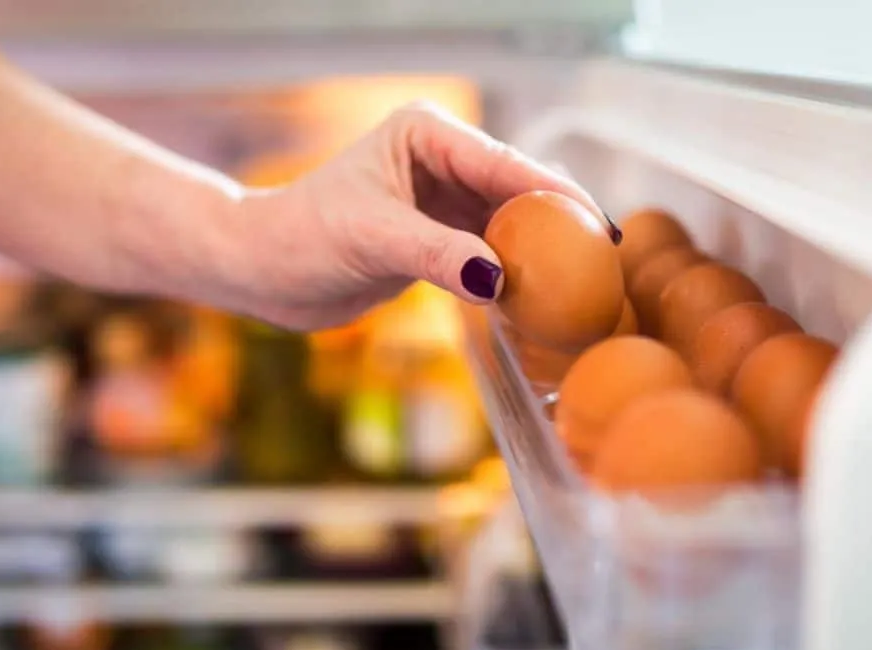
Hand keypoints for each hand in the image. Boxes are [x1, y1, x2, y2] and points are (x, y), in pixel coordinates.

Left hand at [189, 102, 615, 329]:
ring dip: (542, 249)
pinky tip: (544, 294)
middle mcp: (442, 158)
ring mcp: (444, 198)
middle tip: (606, 259)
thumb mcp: (373, 240)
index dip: (555, 195)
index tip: (598, 226)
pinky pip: (492, 249)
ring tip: (588, 281)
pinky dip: (516, 270)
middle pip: (518, 189)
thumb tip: (500, 277)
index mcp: (428, 134)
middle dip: (560, 221)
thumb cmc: (302, 238)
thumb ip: (438, 255)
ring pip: (510, 221)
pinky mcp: (440, 236)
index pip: (504, 163)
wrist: (265, 272)